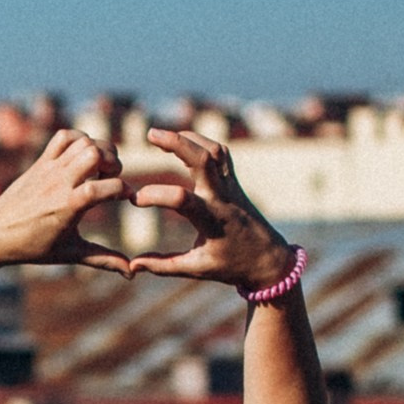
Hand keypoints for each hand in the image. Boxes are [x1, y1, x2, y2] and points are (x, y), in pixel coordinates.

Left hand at [0, 129, 132, 271]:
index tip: (129, 198)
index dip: (125, 190)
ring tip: (99, 169)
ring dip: (99, 149)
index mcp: (68, 206)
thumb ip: (102, 259)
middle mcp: (59, 183)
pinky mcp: (40, 162)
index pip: (106, 188)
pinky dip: (79, 139)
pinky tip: (83, 158)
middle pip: (94, 153)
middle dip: (113, 161)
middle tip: (111, 177)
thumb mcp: (69, 253)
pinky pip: (62, 137)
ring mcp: (48, 169)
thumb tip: (132, 272)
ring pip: (82, 142)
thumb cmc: (31, 247)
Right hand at [131, 128, 296, 291]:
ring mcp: (231, 186)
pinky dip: (199, 142)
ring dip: (188, 138)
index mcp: (212, 220)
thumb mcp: (196, 269)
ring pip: (214, 150)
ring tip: (160, 135)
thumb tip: (133, 265)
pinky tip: (181, 142)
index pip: (181, 199)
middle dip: (177, 143)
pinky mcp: (234, 182)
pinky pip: (220, 153)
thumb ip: (163, 266)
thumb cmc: (232, 266)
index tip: (133, 200)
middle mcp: (223, 197)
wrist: (270, 259)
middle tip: (149, 134)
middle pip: (204, 159)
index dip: (154, 195)